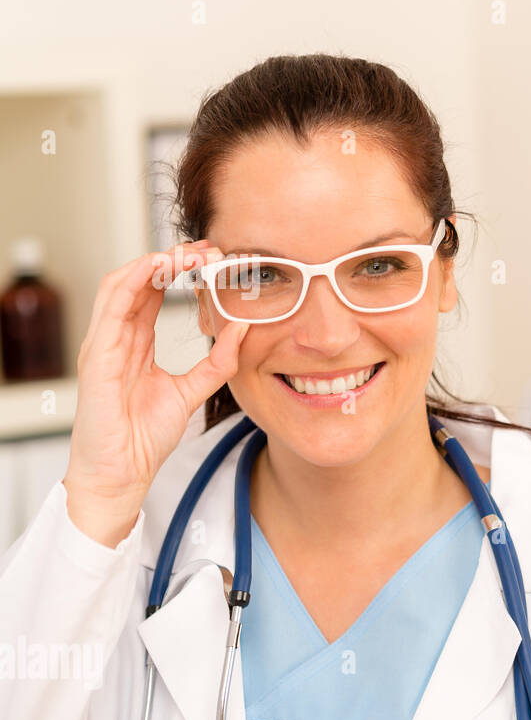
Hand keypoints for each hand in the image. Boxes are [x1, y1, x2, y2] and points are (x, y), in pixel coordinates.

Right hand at [62, 241, 247, 546]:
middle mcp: (117, 338)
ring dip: (153, 263)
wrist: (122, 472)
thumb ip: (217, 363)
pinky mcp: (98, 355)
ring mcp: (104, 344)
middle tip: (207, 247)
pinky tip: (157, 268)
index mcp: (136, 344)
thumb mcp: (192, 391)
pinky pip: (111, 307)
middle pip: (139, 282)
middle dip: (171, 259)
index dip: (179, 271)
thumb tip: (243, 329)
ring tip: (185, 252)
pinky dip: (134, 281)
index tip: (212, 258)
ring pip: (122, 284)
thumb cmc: (144, 437)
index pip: (154, 293)